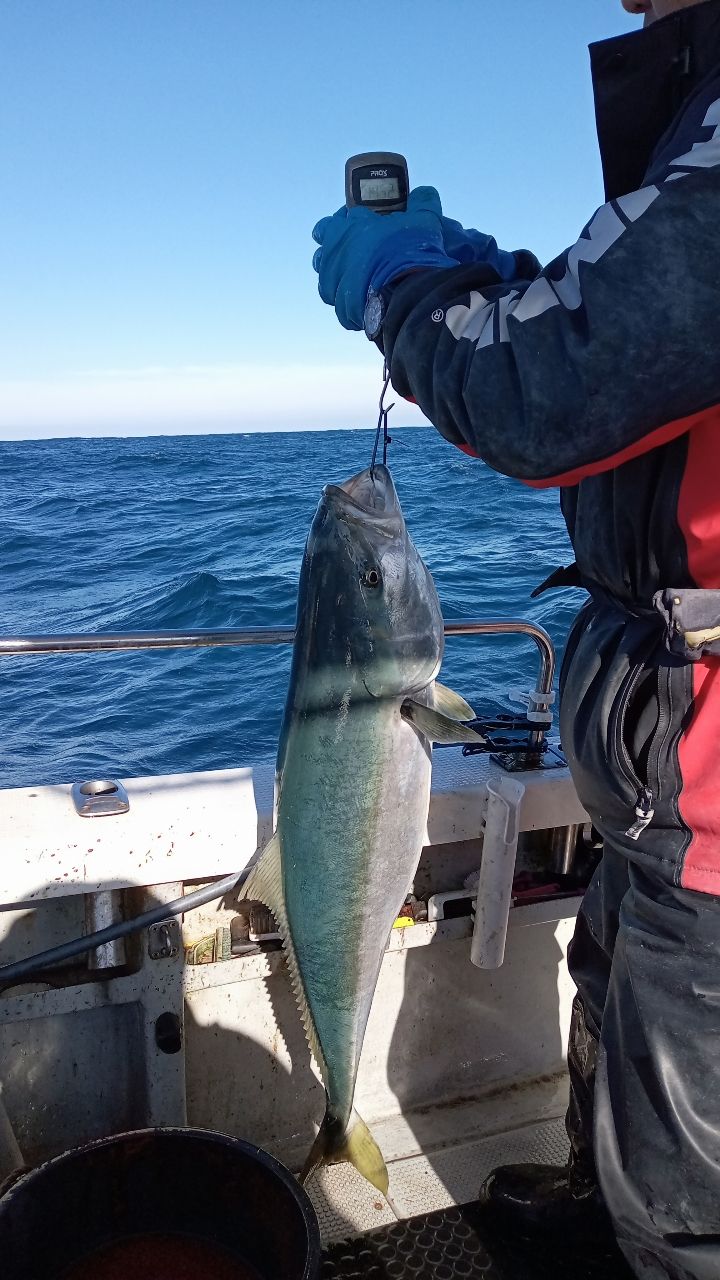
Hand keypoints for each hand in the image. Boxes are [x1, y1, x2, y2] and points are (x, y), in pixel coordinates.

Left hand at [312, 187, 456, 330]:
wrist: (407, 293)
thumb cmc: (411, 252)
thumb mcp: (424, 219)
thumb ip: (422, 202)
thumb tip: (424, 193)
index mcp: (349, 226)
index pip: (336, 219)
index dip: (348, 221)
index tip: (360, 223)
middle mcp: (335, 251)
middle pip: (323, 244)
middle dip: (335, 244)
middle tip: (354, 248)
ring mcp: (334, 280)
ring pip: (324, 273)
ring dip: (337, 271)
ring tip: (355, 275)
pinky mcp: (340, 305)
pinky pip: (337, 301)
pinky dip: (347, 299)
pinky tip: (361, 298)